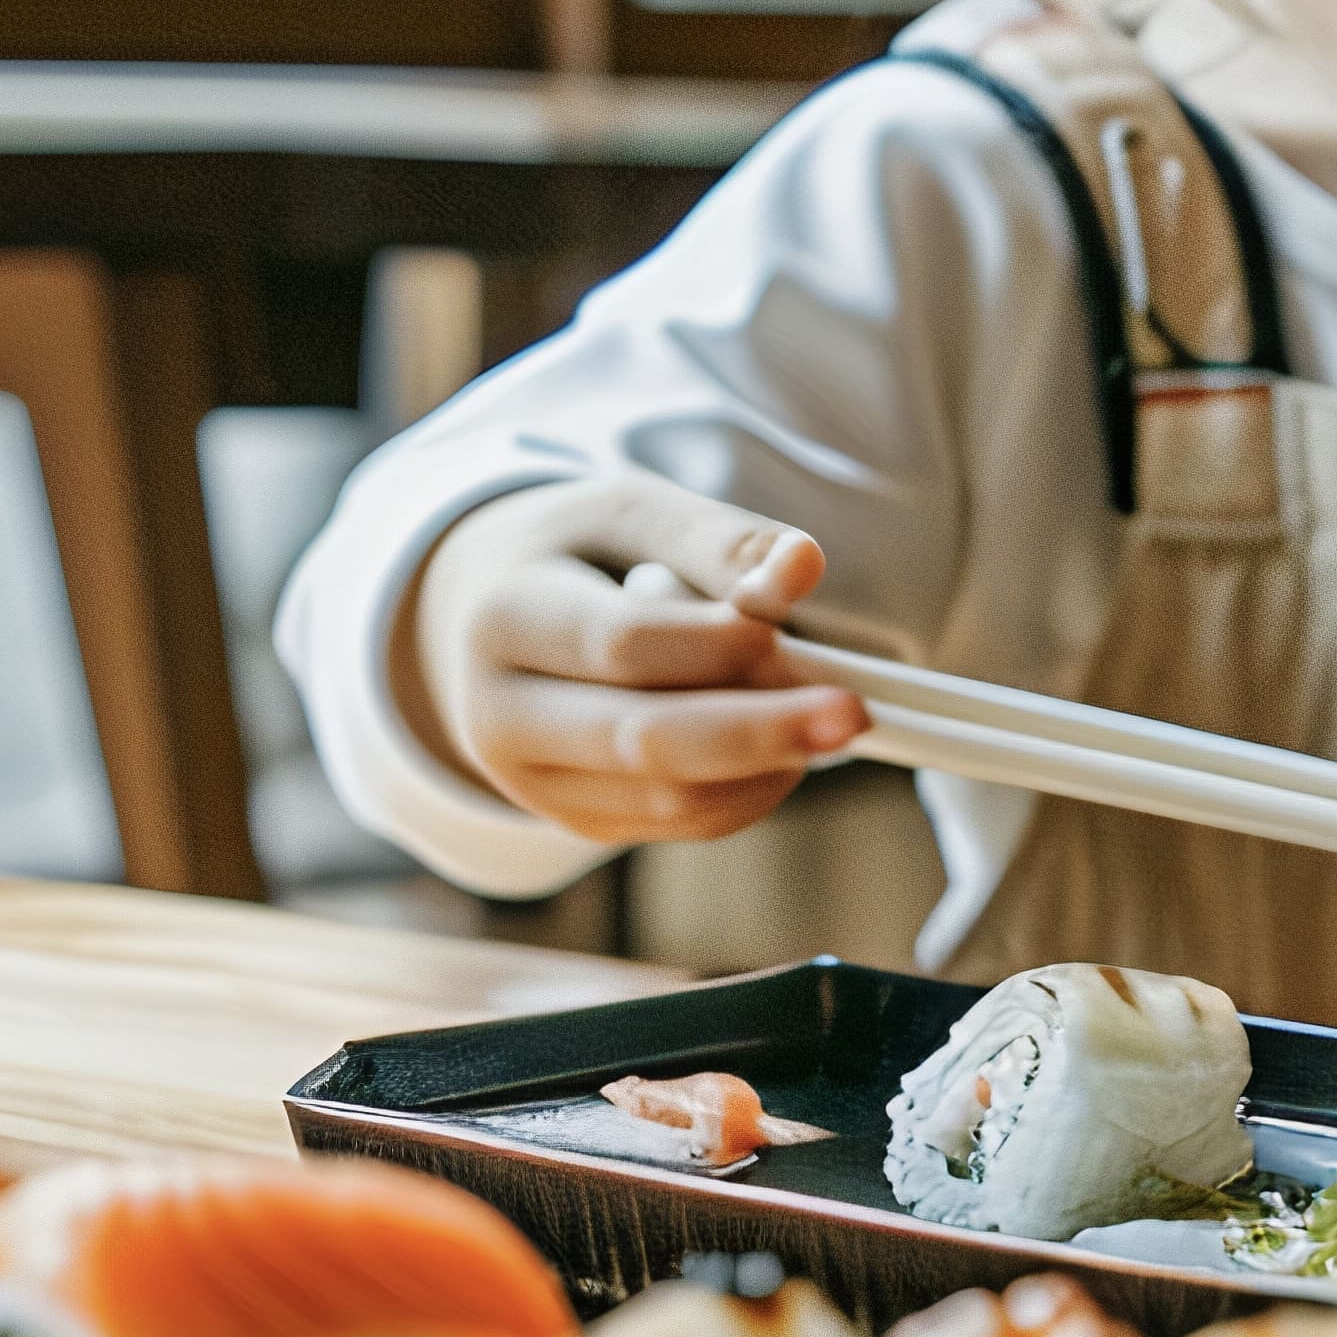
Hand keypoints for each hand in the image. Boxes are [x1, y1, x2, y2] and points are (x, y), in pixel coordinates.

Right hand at [400, 470, 870, 843]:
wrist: (481, 619)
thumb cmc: (572, 554)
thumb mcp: (629, 513)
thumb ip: (716, 538)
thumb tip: (804, 565)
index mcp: (503, 621)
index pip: (624, 644)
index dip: (721, 637)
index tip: (801, 610)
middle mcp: (501, 719)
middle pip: (645, 741)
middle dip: (761, 729)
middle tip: (854, 711)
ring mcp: (534, 787)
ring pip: (672, 797)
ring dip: (768, 759)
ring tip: (824, 705)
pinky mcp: (578, 823)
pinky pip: (683, 823)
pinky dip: (753, 787)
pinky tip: (787, 741)